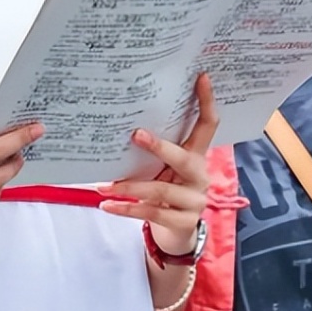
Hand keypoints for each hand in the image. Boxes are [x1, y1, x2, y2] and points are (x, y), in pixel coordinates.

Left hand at [96, 73, 217, 253]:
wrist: (177, 233)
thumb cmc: (166, 192)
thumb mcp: (164, 170)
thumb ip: (154, 153)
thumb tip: (122, 128)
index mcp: (197, 156)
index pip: (208, 125)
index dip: (207, 102)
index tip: (201, 77)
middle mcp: (200, 175)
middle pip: (184, 158)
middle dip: (159, 147)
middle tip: (136, 135)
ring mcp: (194, 200)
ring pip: (161, 189)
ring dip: (129, 185)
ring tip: (104, 184)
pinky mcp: (183, 221)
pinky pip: (152, 212)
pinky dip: (126, 208)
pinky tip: (107, 205)